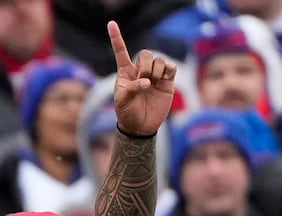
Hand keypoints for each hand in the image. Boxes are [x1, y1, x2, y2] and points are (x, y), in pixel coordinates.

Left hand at [108, 21, 175, 136]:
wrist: (141, 126)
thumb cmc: (127, 113)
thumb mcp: (122, 102)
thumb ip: (131, 90)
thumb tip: (147, 82)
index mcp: (125, 73)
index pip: (121, 52)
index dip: (116, 38)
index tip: (111, 23)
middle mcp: (140, 71)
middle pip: (145, 54)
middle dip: (145, 66)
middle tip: (144, 81)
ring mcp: (155, 75)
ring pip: (159, 60)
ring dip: (156, 71)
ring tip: (153, 84)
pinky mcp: (167, 80)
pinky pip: (171, 66)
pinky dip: (169, 70)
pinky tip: (165, 78)